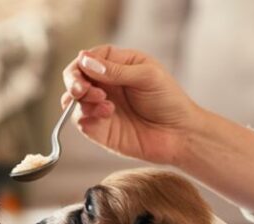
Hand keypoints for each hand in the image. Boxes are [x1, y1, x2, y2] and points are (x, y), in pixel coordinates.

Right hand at [62, 45, 198, 165]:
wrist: (180, 134)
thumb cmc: (169, 101)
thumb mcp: (147, 76)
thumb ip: (115, 69)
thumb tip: (84, 60)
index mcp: (118, 66)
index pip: (88, 58)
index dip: (81, 63)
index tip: (83, 70)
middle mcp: (106, 85)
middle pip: (75, 78)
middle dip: (74, 82)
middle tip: (82, 90)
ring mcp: (101, 107)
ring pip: (73, 100)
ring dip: (82, 100)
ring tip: (104, 104)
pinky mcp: (100, 130)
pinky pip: (81, 122)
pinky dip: (86, 117)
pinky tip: (107, 114)